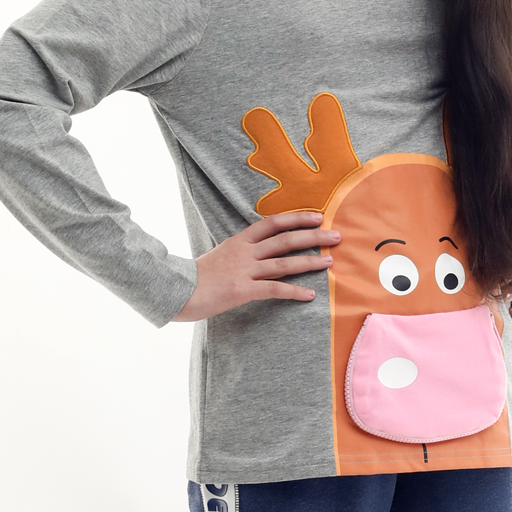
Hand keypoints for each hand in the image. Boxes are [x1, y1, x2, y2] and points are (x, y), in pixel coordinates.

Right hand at [172, 211, 339, 321]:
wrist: (175, 290)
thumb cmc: (197, 277)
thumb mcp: (221, 256)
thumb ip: (241, 252)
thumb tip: (261, 251)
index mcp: (240, 240)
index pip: (273, 222)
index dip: (297, 218)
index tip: (318, 216)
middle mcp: (245, 252)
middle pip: (284, 239)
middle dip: (312, 236)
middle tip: (336, 235)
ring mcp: (244, 270)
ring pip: (283, 263)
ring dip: (309, 262)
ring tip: (329, 261)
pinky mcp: (241, 290)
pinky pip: (273, 290)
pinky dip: (293, 292)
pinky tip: (309, 295)